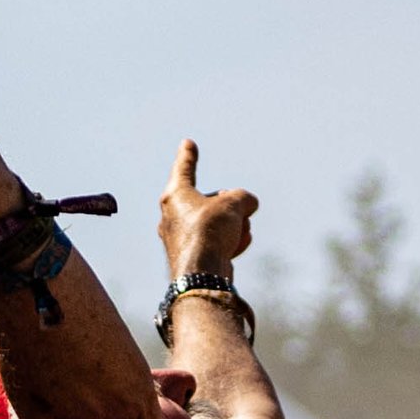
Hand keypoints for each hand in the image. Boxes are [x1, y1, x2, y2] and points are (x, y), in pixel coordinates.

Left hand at [157, 141, 258, 277]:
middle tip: (241, 214)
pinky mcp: (191, 257)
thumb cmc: (210, 233)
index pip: (184, 169)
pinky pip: (217, 242)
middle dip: (231, 208)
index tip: (188, 143)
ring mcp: (180, 238)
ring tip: (237, 236)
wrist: (202, 275)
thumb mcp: (234, 204)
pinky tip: (235, 250)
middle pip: (212, 201)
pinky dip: (230, 243)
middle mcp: (173, 216)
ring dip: (235, 227)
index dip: (188, 155)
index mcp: (176, 195)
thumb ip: (243, 197)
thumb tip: (247, 205)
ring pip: (218, 223)